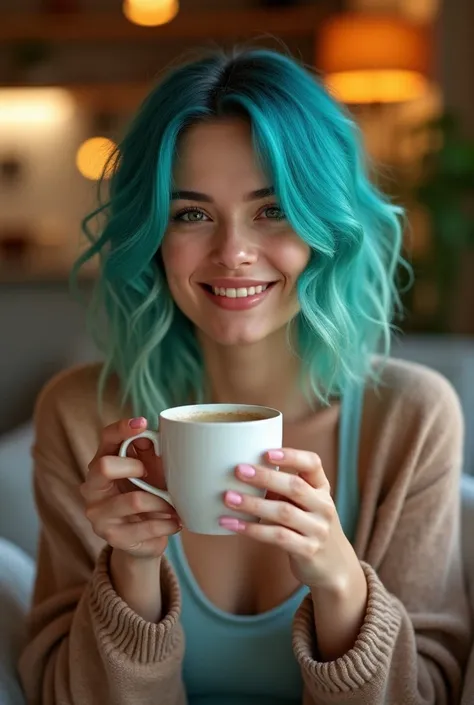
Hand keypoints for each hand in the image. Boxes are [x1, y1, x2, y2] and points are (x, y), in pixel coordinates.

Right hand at [81, 417, 180, 559]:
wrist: (143, 538)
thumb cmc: (148, 494)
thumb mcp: (151, 469)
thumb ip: (149, 450)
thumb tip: (152, 434)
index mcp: (101, 463)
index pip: (106, 438)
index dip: (122, 428)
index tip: (142, 423)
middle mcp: (92, 488)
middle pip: (103, 466)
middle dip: (134, 466)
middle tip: (151, 474)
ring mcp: (99, 514)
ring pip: (134, 500)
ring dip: (162, 503)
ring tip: (174, 506)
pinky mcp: (112, 538)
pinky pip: (146, 527)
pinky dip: (167, 524)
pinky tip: (175, 523)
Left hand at [220, 449, 355, 589]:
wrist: (335, 566)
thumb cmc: (309, 525)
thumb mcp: (306, 503)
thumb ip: (284, 488)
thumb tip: (245, 473)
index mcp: (321, 488)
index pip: (312, 464)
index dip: (291, 456)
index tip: (266, 453)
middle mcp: (323, 506)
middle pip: (295, 487)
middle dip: (265, 477)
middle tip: (238, 471)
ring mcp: (318, 529)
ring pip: (283, 512)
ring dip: (253, 504)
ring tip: (228, 498)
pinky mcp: (308, 550)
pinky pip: (277, 537)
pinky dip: (253, 529)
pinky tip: (233, 524)